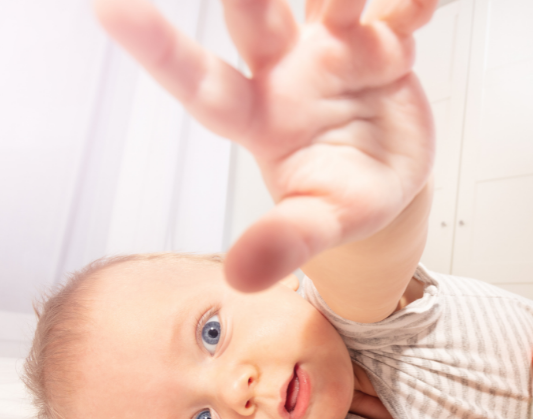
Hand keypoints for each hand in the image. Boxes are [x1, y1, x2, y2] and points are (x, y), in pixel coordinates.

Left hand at [95, 0, 435, 290]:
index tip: (110, 8)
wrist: (391, 176)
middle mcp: (289, 72)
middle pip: (258, 20)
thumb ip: (284, 241)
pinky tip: (422, 6)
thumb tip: (239, 277)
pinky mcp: (383, 45)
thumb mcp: (320, 224)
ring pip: (328, 1)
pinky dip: (409, 4)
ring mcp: (336, 52)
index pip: (202, 82)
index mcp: (260, 116)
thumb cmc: (344, 196)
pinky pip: (395, 12)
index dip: (159, 49)